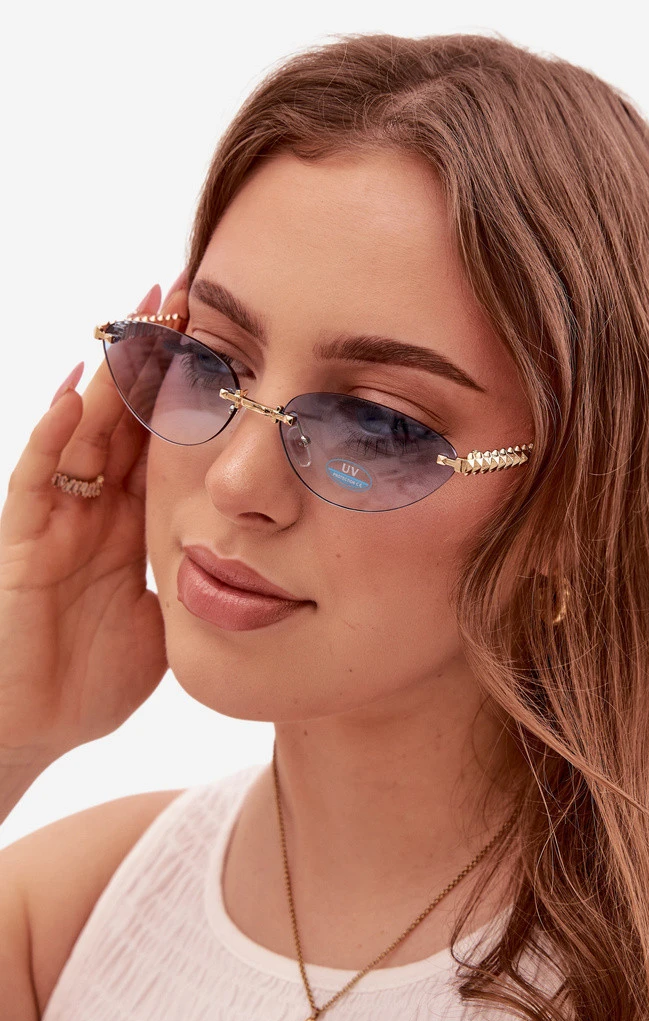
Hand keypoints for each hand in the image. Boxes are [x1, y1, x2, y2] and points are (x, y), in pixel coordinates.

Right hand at [0, 271, 188, 761]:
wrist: (28, 728)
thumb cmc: (91, 678)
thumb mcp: (164, 617)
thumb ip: (195, 574)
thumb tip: (254, 553)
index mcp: (131, 519)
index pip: (163, 436)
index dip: (188, 387)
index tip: (222, 333)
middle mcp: (95, 506)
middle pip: (126, 415)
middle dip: (152, 356)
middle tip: (183, 292)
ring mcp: (57, 518)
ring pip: (85, 430)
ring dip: (112, 374)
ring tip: (137, 318)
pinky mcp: (22, 542)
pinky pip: (36, 479)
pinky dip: (53, 436)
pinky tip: (76, 393)